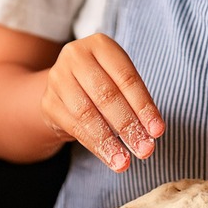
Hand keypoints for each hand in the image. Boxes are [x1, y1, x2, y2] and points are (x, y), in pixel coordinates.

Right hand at [41, 33, 164, 171]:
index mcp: (101, 45)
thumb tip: (152, 132)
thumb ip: (135, 101)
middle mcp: (75, 56)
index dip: (144, 106)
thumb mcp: (121, 80)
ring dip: (109, 141)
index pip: (126, 78)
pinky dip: (95, 145)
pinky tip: (110, 158)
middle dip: (128, 126)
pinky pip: (74, 127)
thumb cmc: (104, 82)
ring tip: (125, 162)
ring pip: (87, 113)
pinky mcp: (49, 102)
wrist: (66, 87)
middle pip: (107, 95)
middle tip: (145, 150)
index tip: (158, 131)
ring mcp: (58, 78)